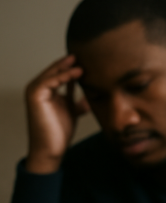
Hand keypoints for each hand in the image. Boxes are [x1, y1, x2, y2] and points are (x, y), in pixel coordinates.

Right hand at [24, 55, 89, 173]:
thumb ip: (79, 101)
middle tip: (84, 54)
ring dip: (67, 67)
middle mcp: (39, 88)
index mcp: (47, 90)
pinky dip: (63, 76)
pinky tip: (77, 73)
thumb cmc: (59, 131)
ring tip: (82, 62)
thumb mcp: (73, 110)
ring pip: (52, 73)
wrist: (51, 148)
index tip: (88, 60)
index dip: (71, 66)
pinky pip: (50, 81)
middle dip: (69, 63)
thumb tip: (92, 95)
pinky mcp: (35, 95)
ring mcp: (35, 91)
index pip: (59, 73)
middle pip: (55, 70)